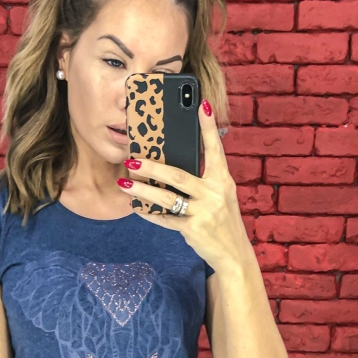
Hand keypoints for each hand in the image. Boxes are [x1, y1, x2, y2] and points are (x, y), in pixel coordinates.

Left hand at [116, 99, 249, 274]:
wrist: (233, 253)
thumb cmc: (222, 219)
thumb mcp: (221, 195)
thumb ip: (204, 179)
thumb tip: (174, 162)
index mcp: (222, 180)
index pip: (215, 149)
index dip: (208, 127)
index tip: (201, 104)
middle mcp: (214, 193)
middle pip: (178, 176)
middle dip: (152, 167)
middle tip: (132, 159)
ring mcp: (204, 212)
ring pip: (167, 198)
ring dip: (142, 190)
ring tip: (124, 182)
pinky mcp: (193, 229)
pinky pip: (165, 219)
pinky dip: (148, 213)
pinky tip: (135, 205)